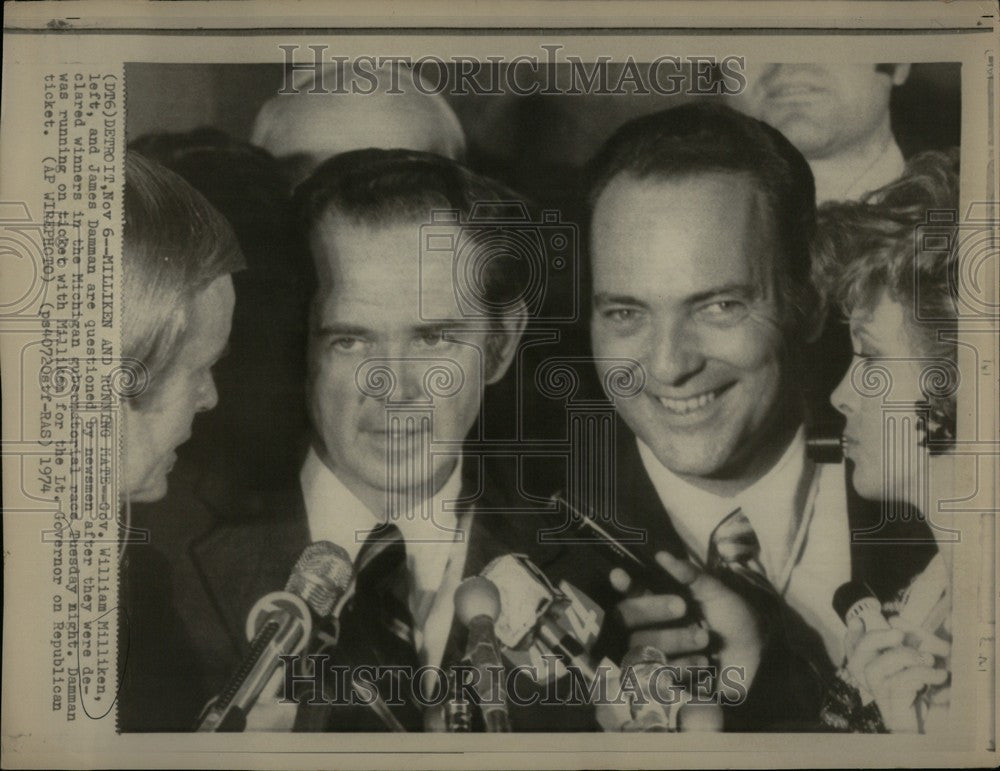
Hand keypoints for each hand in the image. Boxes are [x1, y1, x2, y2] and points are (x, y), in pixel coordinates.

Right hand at [612, 551, 763, 697]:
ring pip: (640, 648)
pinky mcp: (665, 685)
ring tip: (704, 638)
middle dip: (652, 610)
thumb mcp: (716, 593)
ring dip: (672, 640)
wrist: (760, 660)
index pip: (630, 595)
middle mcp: (651, 631)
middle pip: (627, 620)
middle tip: (682, 607)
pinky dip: (680, 666)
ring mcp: (655, 659)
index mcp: (659, 607)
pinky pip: (655, 676)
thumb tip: (661, 555)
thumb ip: (690, 575)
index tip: (619, 575)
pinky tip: (703, 662)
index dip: (623, 586)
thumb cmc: (735, 621)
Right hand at [843, 620, 946, 732]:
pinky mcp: (892, 704)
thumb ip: (915, 641)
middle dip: (876, 638)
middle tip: (899, 634)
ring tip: (930, 659)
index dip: (851, 635)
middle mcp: (871, 680)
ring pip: (876, 668)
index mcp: (876, 665)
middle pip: (858, 654)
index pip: (853, 648)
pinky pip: (899, 682)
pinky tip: (939, 675)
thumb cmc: (934, 690)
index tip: (858, 622)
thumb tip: (907, 620)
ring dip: (904, 657)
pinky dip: (921, 674)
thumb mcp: (923, 659)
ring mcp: (879, 693)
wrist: (943, 727)